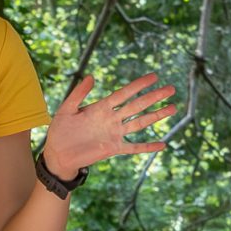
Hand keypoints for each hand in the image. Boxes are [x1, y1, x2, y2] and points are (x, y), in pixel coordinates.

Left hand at [38, 73, 175, 176]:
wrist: (57, 153)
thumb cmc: (60, 130)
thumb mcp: (66, 109)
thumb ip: (78, 93)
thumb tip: (91, 76)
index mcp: (101, 107)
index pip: (124, 93)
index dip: (139, 85)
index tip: (154, 76)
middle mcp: (111, 119)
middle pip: (137, 105)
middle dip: (154, 97)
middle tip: (171, 89)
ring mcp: (114, 134)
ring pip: (139, 123)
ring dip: (156, 116)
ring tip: (172, 108)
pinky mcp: (113, 148)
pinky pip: (133, 147)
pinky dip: (147, 146)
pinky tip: (162, 144)